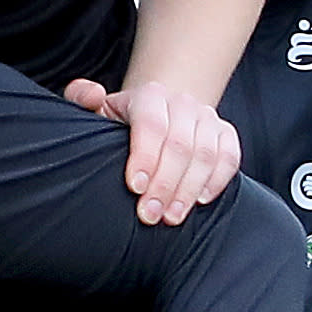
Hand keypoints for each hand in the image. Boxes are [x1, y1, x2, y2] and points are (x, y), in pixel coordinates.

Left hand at [56, 71, 242, 221]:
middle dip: (165, 185)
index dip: (145, 157)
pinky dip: (217, 181)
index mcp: (150, 96)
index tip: (134, 187)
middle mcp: (182, 103)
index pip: (152, 125)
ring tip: (172, 217)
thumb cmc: (123, 120)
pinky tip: (200, 201)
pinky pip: (229, 158)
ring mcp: (207, 118)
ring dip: (189, 190)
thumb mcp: (98, 109)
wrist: (161, 111)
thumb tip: (93, 94)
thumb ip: (81, 98)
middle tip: (150, 215)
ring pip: (205, 155)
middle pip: (180, 145)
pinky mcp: (225, 133)